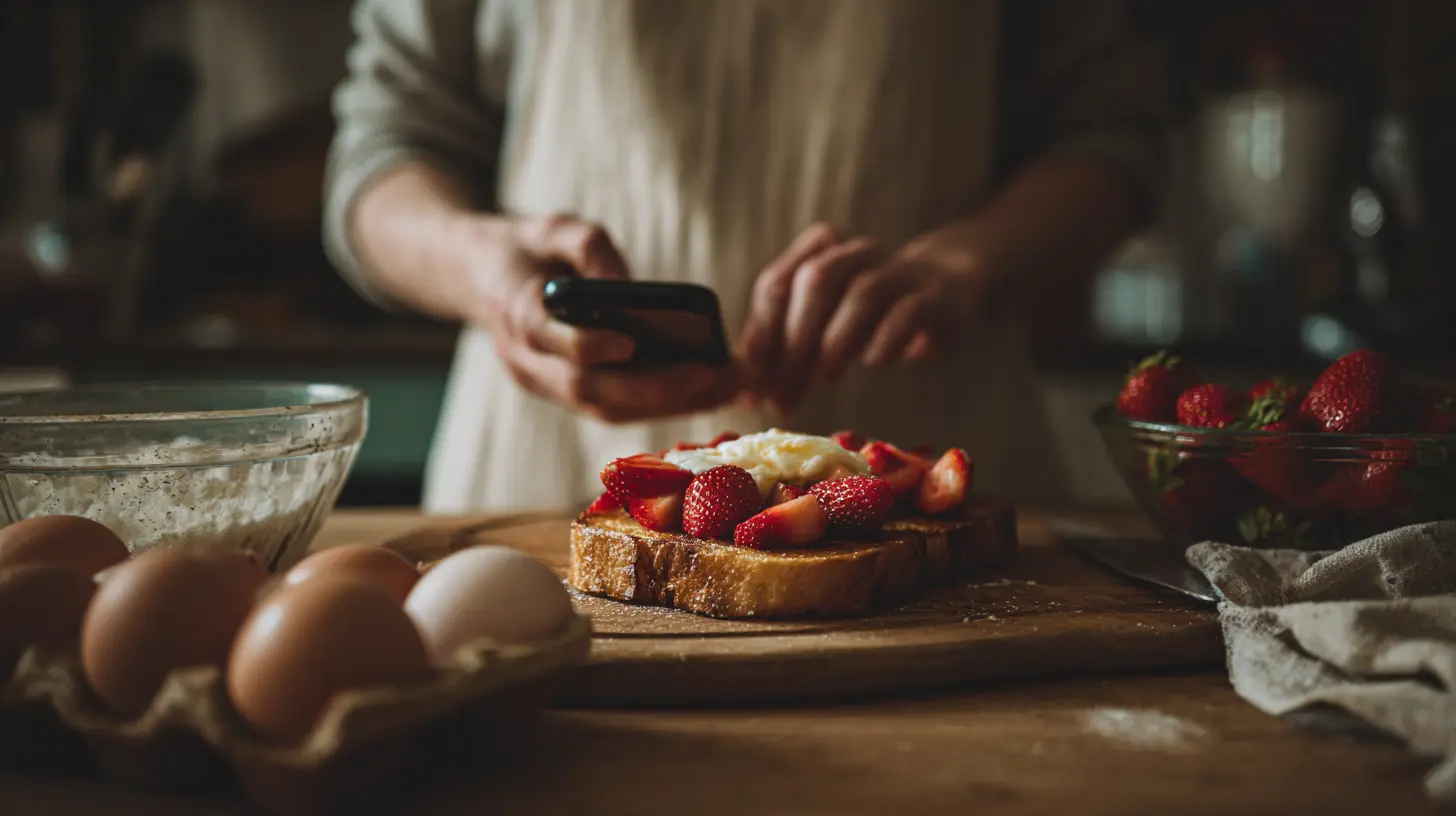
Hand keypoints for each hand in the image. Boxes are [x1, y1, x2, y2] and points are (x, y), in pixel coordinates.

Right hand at [467, 213, 740, 422]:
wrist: (480, 278)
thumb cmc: (526, 247)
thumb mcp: (553, 226)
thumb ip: (589, 247)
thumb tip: (630, 287)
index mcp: (511, 308)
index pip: (544, 335)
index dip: (585, 343)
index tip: (630, 341)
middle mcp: (524, 359)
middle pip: (584, 388)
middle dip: (649, 388)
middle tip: (708, 375)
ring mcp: (542, 384)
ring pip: (601, 408)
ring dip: (664, 404)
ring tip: (722, 389)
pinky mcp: (563, 396)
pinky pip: (610, 409)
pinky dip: (657, 404)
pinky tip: (703, 392)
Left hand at [739, 224, 992, 413]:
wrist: (947, 288)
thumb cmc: (870, 313)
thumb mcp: (823, 322)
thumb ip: (782, 347)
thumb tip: (743, 392)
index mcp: (821, 251)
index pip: (778, 283)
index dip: (761, 333)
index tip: (753, 381)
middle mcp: (858, 254)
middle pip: (816, 281)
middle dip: (794, 341)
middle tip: (784, 393)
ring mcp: (900, 273)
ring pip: (863, 293)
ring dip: (837, 341)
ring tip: (825, 378)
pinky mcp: (935, 299)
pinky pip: (908, 313)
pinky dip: (885, 341)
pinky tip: (873, 362)